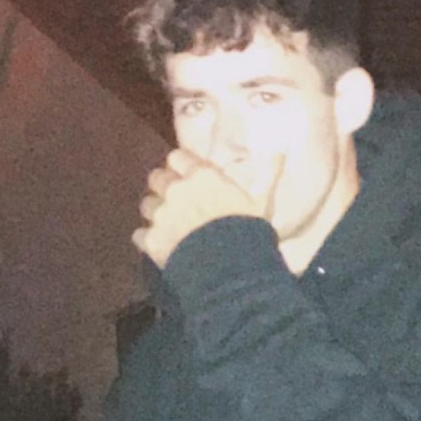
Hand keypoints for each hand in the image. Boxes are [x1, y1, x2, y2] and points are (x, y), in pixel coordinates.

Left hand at [131, 149, 277, 268]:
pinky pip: (140, 234)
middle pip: (156, 177)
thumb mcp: (261, 201)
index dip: (180, 165)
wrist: (228, 268)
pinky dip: (147, 238)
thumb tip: (280, 152)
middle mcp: (176, 190)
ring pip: (147, 205)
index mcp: (201, 176)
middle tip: (175, 199)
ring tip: (167, 224)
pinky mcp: (151, 240)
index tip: (186, 174)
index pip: (177, 156)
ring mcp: (160, 215)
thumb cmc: (247, 229)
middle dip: (163, 185)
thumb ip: (267, 175)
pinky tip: (159, 245)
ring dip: (155, 211)